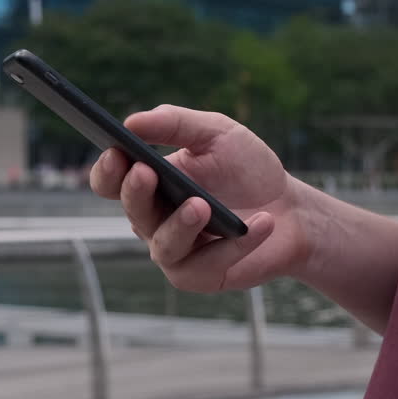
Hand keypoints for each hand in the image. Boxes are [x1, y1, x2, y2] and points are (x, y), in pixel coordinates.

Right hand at [89, 105, 311, 292]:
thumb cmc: (246, 169)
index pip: (110, 182)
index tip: (117, 152)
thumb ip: (175, 123)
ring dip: (180, 226)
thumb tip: (132, 122)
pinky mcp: (203, 276)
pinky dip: (235, 245)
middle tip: (147, 172)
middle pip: (132, 212)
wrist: (290, 208)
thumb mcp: (216, 133)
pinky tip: (261, 223)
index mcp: (148, 184)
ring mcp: (176, 252)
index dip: (107, 171)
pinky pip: (208, 264)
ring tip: (201, 206)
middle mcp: (153, 221)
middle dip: (136, 193)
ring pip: (164, 246)